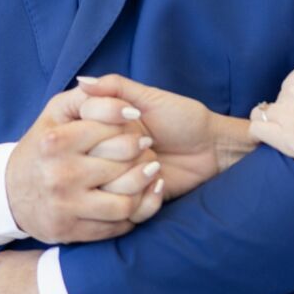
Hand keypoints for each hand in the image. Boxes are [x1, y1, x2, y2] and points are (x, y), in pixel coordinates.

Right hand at [5, 87, 163, 244]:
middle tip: (145, 149)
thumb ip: (91, 97)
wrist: (7, 193)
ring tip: (144, 176)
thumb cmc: (43, 146)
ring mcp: (65, 206)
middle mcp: (58, 175)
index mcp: (55, 142)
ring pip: (126, 202)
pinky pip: (117, 226)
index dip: (131, 124)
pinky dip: (131, 214)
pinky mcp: (69, 232)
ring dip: (140, 188)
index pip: (113, 130)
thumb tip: (129, 109)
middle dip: (141, 154)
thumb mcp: (57, 112)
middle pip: (123, 165)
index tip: (138, 122)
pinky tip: (130, 198)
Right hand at [77, 75, 251, 197]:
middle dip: (127, 154)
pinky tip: (160, 183)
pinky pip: (127, 211)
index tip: (135, 120)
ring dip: (137, 178)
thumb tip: (82, 81)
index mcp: (103, 130)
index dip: (109, 129)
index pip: (82, 134)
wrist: (212, 148)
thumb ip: (115, 87)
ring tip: (156, 166)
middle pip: (92, 166)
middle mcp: (104, 158)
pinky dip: (147, 199)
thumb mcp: (149, 97)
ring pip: (107, 192)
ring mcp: (118, 183)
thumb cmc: (182, 117)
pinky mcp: (134, 204)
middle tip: (150, 145)